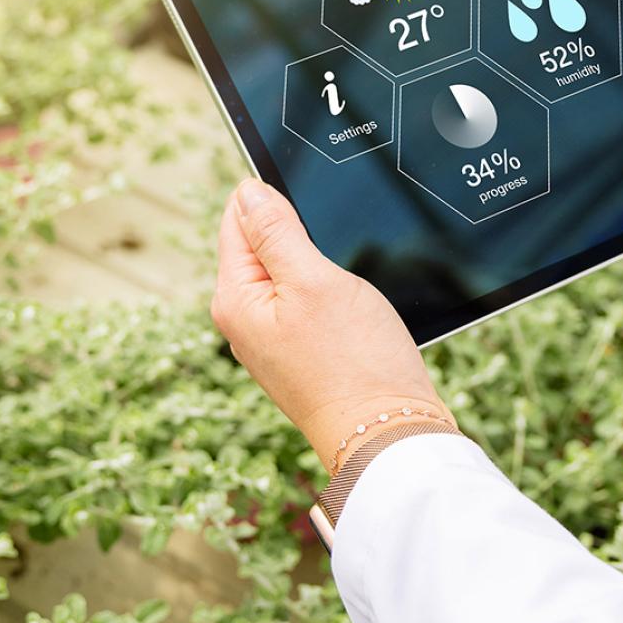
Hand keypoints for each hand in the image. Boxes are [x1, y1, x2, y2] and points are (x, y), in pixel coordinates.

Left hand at [212, 179, 453, 471]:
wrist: (388, 433)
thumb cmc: (355, 361)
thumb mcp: (314, 281)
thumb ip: (275, 232)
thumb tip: (247, 190)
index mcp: (234, 297)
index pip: (237, 217)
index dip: (273, 197)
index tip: (310, 203)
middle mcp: (243, 318)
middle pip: (260, 242)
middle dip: (297, 231)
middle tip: (335, 252)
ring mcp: (270, 337)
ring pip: (287, 269)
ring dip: (315, 261)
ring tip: (345, 285)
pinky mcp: (298, 350)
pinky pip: (304, 297)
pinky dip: (326, 287)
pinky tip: (350, 304)